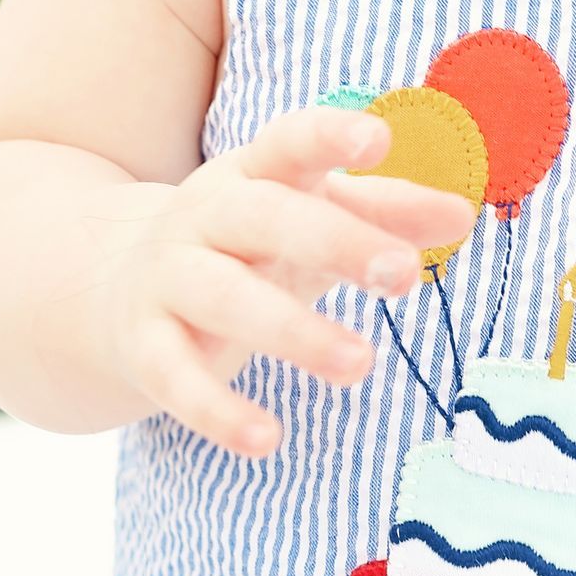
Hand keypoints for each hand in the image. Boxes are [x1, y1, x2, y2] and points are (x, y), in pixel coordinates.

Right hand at [113, 104, 475, 454]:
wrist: (113, 288)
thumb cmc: (249, 245)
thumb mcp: (313, 216)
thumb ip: (385, 211)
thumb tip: (462, 214)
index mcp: (254, 173)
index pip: (289, 143)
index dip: (328, 136)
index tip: (377, 138)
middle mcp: (205, 215)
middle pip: (266, 219)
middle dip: (335, 242)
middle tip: (403, 274)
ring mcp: (169, 279)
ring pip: (226, 299)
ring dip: (293, 332)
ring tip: (360, 364)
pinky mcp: (145, 346)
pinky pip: (175, 379)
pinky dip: (217, 412)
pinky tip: (266, 440)